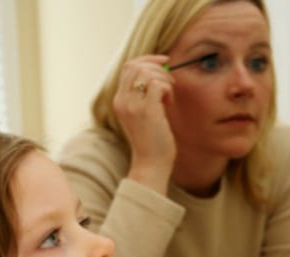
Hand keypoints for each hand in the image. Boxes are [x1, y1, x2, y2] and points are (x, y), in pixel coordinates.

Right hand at [113, 54, 176, 192]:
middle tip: (170, 82)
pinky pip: (157, 84)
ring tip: (169, 96)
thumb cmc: (152, 141)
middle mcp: (122, 100)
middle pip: (136, 65)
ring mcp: (132, 105)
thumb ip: (145, 96)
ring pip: (147, 72)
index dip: (147, 59)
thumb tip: (160, 74)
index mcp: (119, 100)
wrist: (151, 164)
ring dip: (164, 79)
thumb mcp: (143, 115)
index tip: (164, 62)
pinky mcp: (146, 111)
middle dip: (158, 67)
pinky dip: (167, 88)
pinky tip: (170, 103)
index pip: (129, 66)